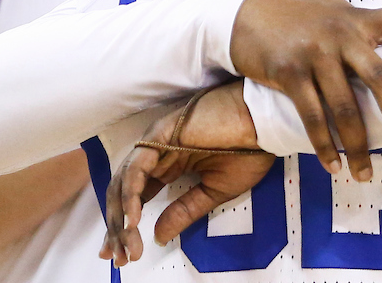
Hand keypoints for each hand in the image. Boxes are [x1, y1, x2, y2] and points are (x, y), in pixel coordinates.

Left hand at [101, 82, 273, 266]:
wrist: (264, 124)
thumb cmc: (248, 150)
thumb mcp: (215, 191)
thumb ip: (185, 211)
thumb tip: (159, 236)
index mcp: (169, 165)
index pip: (136, 198)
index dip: (126, 225)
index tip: (124, 254)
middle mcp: (157, 155)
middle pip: (123, 193)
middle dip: (117, 227)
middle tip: (118, 257)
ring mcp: (155, 144)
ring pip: (124, 183)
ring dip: (122, 216)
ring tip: (128, 244)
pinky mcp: (158, 136)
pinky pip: (136, 169)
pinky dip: (131, 195)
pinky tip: (134, 219)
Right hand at [230, 0, 381, 180]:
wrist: (246, 16)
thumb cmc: (300, 18)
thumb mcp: (336, 13)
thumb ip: (365, 31)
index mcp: (361, 19)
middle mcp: (342, 33)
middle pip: (380, 78)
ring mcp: (315, 53)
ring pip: (344, 108)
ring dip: (357, 146)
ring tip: (366, 172)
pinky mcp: (289, 72)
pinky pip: (311, 117)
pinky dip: (324, 146)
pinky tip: (333, 164)